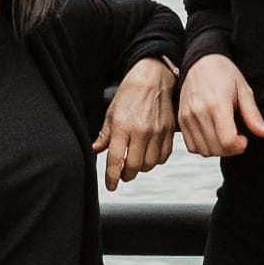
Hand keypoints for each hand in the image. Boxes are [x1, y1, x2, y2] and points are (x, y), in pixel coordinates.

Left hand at [96, 58, 177, 187]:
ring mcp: (157, 133)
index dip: (112, 177)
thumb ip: (104, 135)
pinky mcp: (169, 133)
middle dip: (126, 175)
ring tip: (135, 163)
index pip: (116, 160)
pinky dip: (155, 161)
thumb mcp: (111, 113)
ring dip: (141, 168)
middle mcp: (141, 132)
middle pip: (134, 167)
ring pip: (150, 164)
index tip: (111, 185)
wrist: (153, 78)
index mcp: (122, 127)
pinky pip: (163, 157)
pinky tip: (149, 156)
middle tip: (122, 174)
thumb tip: (95, 151)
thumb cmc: (130, 93)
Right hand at [177, 55, 263, 157]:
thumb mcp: (244, 90)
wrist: (200, 62)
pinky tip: (212, 135)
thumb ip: (253, 115)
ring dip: (217, 149)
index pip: (227, 141)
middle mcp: (199, 113)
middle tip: (237, 136)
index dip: (240, 146)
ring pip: (203, 151)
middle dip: (231, 149)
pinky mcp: (181, 120)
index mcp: (217, 105)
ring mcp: (187, 117)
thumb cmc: (224, 73)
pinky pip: (192, 146)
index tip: (244, 138)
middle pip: (216, 149)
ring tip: (224, 135)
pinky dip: (204, 147)